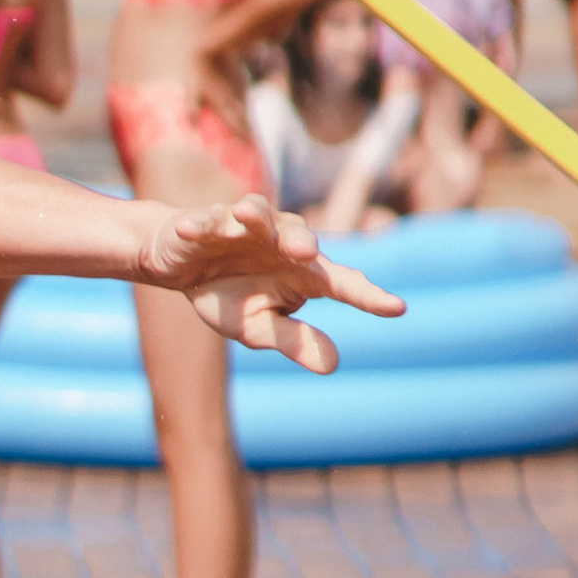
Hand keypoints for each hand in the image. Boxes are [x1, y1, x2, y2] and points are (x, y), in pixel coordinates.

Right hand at [135, 197, 405, 372]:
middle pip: (297, 234)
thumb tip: (335, 364)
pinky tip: (193, 230)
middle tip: (305, 253)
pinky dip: (200, 223)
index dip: (367, 295)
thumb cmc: (230, 295)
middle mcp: (277, 243)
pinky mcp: (204, 222)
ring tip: (248, 216)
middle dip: (300, 240)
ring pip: (255, 213)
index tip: (397, 308)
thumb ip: (294, 340)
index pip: (340, 283)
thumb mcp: (258, 327)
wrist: (181, 266)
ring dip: (253, 214)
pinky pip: (204, 219)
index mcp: (301, 274)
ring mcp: (240, 227)